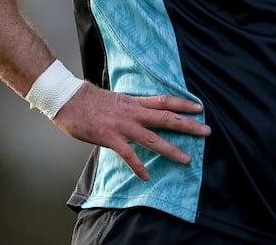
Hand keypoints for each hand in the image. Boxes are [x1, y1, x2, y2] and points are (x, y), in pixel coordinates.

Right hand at [52, 82, 210, 180]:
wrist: (68, 99)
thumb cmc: (89, 100)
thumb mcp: (116, 100)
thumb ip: (131, 108)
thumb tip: (142, 113)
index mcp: (135, 102)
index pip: (165, 100)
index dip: (184, 103)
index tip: (200, 108)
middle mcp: (133, 113)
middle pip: (167, 118)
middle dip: (188, 125)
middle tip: (207, 131)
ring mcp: (123, 126)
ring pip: (153, 138)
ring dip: (171, 150)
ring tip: (187, 160)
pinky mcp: (110, 138)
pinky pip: (128, 154)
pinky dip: (138, 166)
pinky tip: (146, 176)